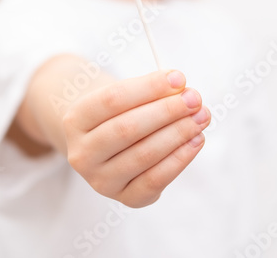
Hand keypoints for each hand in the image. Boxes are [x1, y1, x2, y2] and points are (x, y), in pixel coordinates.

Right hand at [61, 68, 210, 207]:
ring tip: (201, 116)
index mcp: (75, 120)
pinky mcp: (125, 198)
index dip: (148, 87)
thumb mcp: (124, 96)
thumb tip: (184, 91)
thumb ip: (150, 92)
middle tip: (194, 98)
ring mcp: (101, 180)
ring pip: (143, 155)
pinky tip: (195, 140)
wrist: (107, 145)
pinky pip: (155, 180)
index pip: (112, 99)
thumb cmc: (120, 113)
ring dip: (178, 133)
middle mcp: (82, 153)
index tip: (178, 78)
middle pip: (127, 129)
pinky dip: (179, 159)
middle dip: (167, 111)